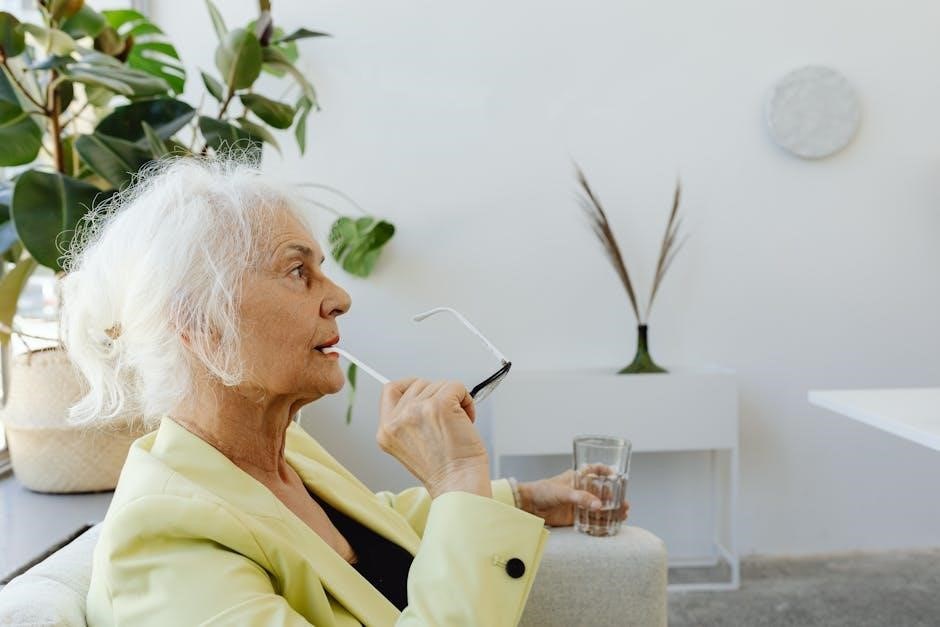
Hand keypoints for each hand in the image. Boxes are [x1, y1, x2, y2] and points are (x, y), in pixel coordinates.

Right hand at [378, 378, 490, 498]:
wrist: (458, 485)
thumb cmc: (443, 470)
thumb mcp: (409, 445)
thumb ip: (407, 420)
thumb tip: (423, 395)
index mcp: (386, 430)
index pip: (390, 389)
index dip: (411, 387)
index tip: (427, 396)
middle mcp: (397, 418)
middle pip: (419, 384)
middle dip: (437, 397)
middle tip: (446, 422)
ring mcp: (417, 409)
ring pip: (439, 384)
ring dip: (454, 401)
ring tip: (456, 426)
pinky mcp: (440, 405)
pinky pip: (457, 386)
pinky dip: (466, 399)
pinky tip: (467, 419)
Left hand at [517, 468, 629, 526]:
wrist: (530, 507)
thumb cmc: (543, 492)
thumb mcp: (563, 492)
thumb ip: (580, 498)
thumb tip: (599, 506)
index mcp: (578, 477)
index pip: (594, 470)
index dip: (606, 471)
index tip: (617, 476)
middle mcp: (581, 490)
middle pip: (602, 492)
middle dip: (615, 497)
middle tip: (625, 504)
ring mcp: (580, 503)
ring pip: (600, 506)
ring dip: (611, 510)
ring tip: (623, 515)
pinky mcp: (576, 516)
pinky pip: (592, 519)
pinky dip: (602, 522)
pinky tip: (611, 525)